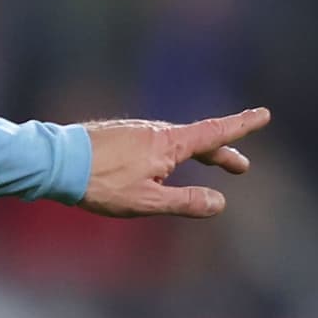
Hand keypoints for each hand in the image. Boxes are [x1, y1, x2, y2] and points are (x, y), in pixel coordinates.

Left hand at [79, 109, 265, 217]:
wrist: (54, 161)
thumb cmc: (100, 184)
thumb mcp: (147, 201)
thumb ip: (184, 202)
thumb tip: (219, 203)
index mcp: (168, 143)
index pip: (214, 133)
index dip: (241, 126)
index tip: (264, 114)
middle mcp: (155, 130)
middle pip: (197, 140)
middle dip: (221, 153)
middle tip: (240, 167)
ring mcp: (135, 129)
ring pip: (174, 141)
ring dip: (194, 153)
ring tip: (204, 164)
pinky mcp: (117, 134)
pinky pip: (153, 142)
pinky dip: (169, 152)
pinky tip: (159, 164)